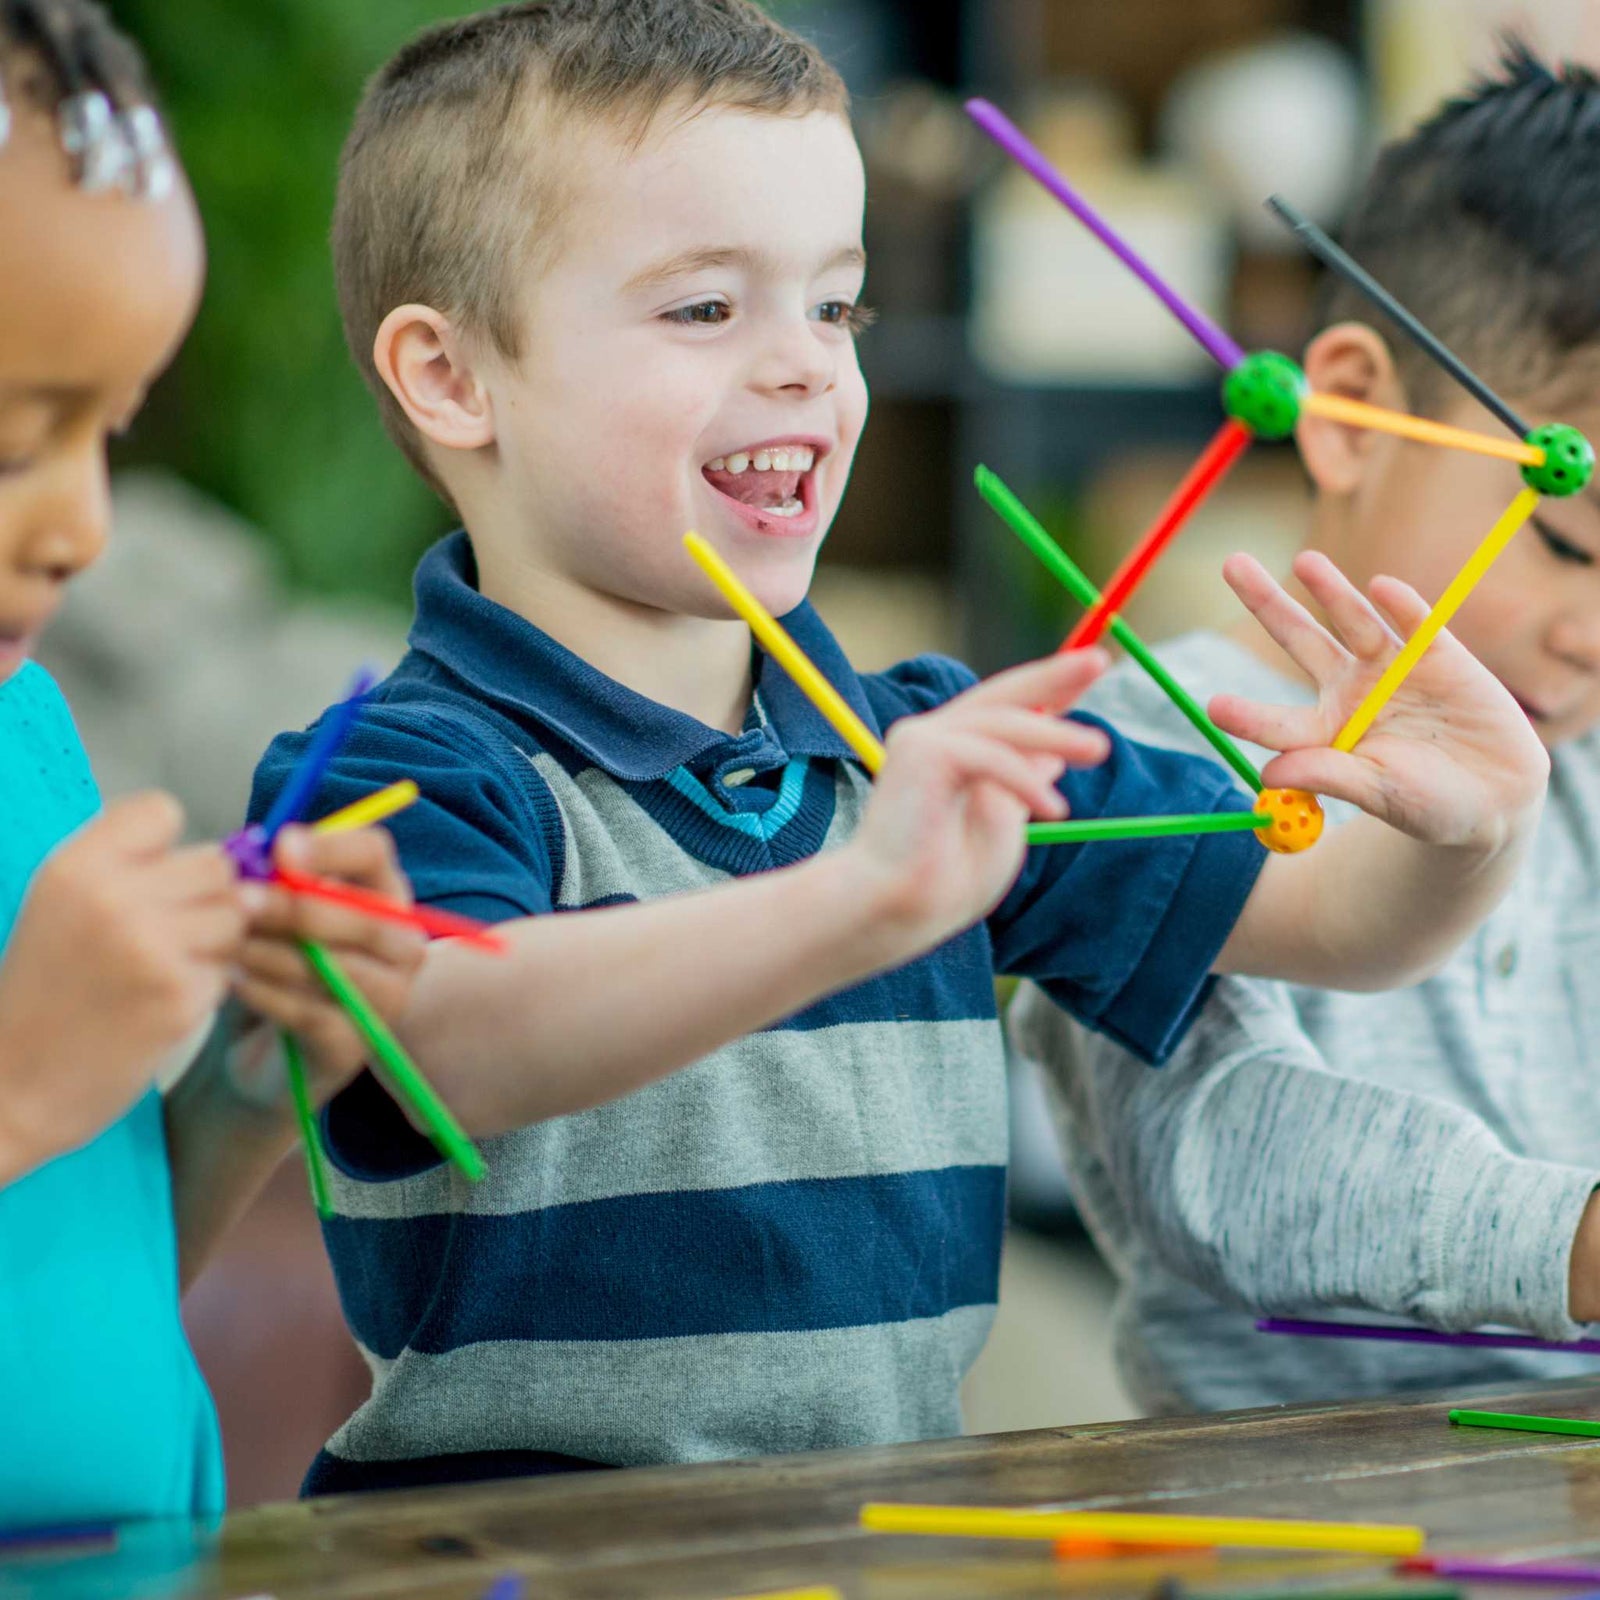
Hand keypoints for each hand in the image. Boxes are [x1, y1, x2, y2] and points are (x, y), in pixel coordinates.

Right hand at [0, 793, 244, 1180]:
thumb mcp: (62, 906)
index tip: (152, 881)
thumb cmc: (45, 991)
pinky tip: (166, 1003)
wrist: (14, 1086)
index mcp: (76, 865)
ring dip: (217, 941)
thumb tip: (231, 845)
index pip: (161, 810)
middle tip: (167, 936)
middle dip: (205, 897)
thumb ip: (131, 867)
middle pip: (215, 863)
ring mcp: (151, 946)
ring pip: (236, 913)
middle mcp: (113, 897)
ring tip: (166, 968)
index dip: (170, 846)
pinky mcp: (182, 995)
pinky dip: (211, 984)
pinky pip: (231, 966)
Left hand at [230, 825, 425, 1105]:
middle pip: (364, 918)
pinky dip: (267, 996)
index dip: (332, 847)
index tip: (280, 847)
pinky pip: (311, 1015)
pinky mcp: (355, 1046)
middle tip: (240, 900)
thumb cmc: (277, 960)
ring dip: (273, 953)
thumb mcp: (278, 911)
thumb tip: (250, 855)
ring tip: (229, 946)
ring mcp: (387, 1000)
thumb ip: (273, 879)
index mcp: (386, 897)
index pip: (375, 854)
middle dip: (295, 907)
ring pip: (335, 969)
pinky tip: (236, 983)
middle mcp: (402, 947)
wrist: (272, 1046)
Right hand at [848, 650, 1111, 946]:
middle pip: (1002, 695)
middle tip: (1099, 660)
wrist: (896, 911)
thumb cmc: (944, 883)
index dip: (1049, 689)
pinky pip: (990, 756)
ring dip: (1055, 734)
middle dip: (1053, 676)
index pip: (1006, 711)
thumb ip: (1023, 786)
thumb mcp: (1003, 826)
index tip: (1090, 669)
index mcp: (950, 753)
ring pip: (1002, 724)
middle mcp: (932, 737)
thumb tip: (1055, 758)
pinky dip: (1024, 781)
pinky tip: (1052, 811)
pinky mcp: (921, 753)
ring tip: (1099, 750)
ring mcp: (922, 740)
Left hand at [1211, 550, 1547, 850]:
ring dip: (1331, 591)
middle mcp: (1349, 690)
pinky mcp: (1438, 656)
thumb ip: (1328, 775)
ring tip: (1304, 562)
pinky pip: (1417, 625)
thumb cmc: (1428, 804)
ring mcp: (1391, 668)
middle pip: (1300, 640)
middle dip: (1267, 604)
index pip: (1277, 721)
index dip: (1247, 715)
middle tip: (1232, 564)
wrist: (1495, 796)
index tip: (1213, 707)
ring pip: (1353, 622)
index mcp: (1324, 732)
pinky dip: (1402, 606)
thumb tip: (1269, 772)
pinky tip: (1381, 588)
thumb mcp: (1378, 793)